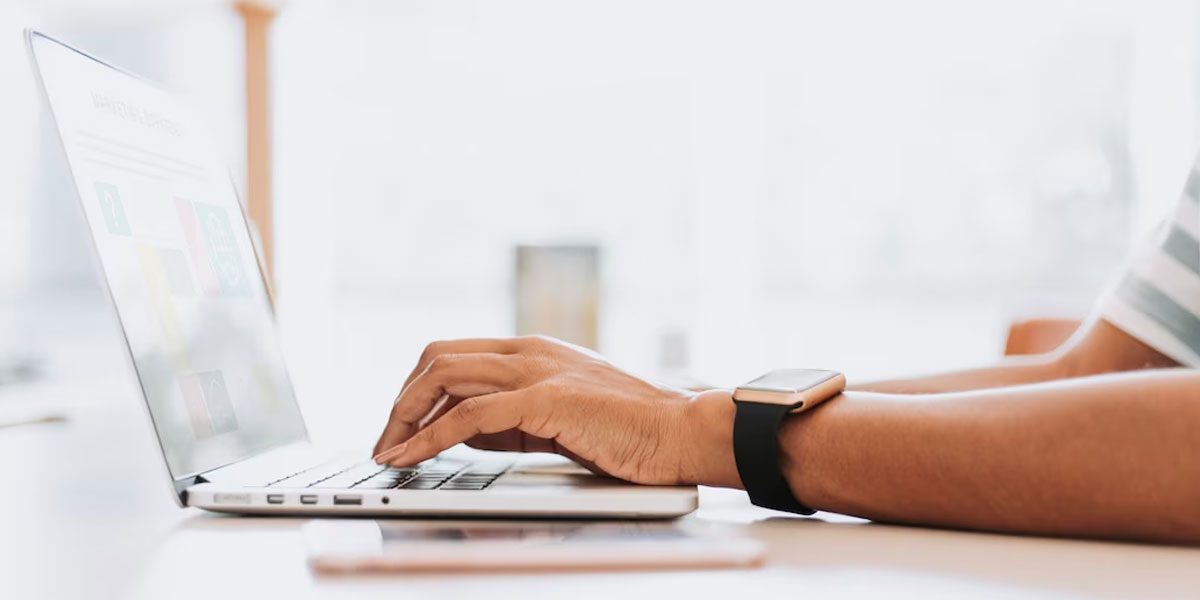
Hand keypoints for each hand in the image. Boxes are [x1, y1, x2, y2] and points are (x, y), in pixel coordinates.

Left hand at [372, 336, 740, 486]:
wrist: (680, 431)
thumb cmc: (629, 430)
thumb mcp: (558, 417)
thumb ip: (511, 417)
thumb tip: (461, 430)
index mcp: (532, 349)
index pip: (453, 354)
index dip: (416, 390)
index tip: (398, 427)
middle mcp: (528, 350)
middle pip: (437, 358)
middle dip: (400, 401)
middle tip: (385, 442)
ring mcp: (536, 370)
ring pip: (443, 377)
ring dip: (404, 417)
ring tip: (388, 453)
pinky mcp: (545, 400)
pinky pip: (468, 416)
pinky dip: (429, 438)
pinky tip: (412, 458)